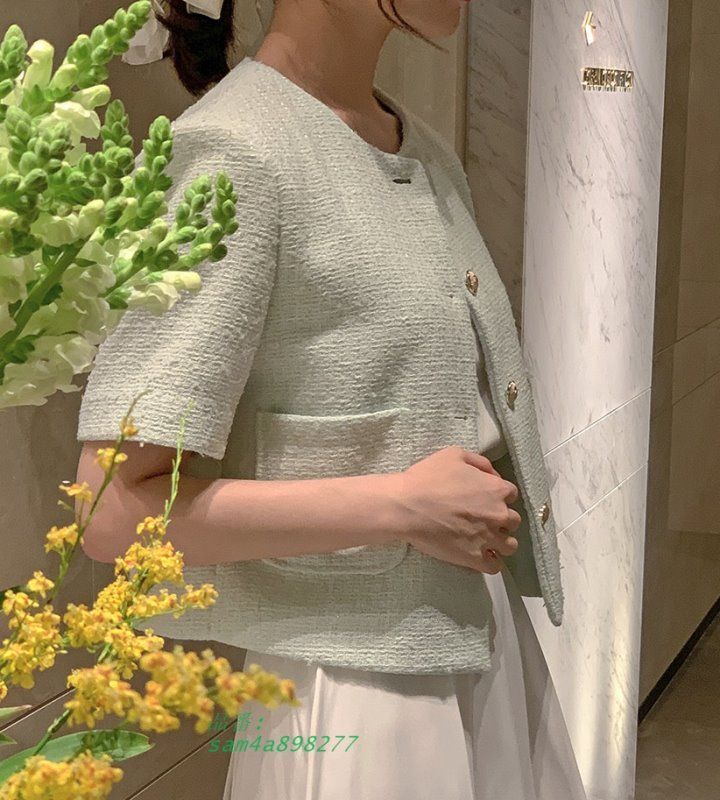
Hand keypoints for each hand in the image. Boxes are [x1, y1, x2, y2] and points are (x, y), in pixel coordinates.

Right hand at [387, 445, 521, 573]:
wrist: (407, 506)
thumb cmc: (428, 478)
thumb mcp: (454, 455)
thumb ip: (479, 463)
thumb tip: (492, 474)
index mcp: (496, 489)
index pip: (512, 494)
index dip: (499, 496)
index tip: (486, 499)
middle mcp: (499, 514)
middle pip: (514, 521)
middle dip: (501, 519)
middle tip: (483, 519)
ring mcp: (488, 538)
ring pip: (510, 546)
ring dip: (501, 542)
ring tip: (485, 541)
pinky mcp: (475, 558)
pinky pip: (494, 566)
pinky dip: (490, 562)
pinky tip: (480, 557)